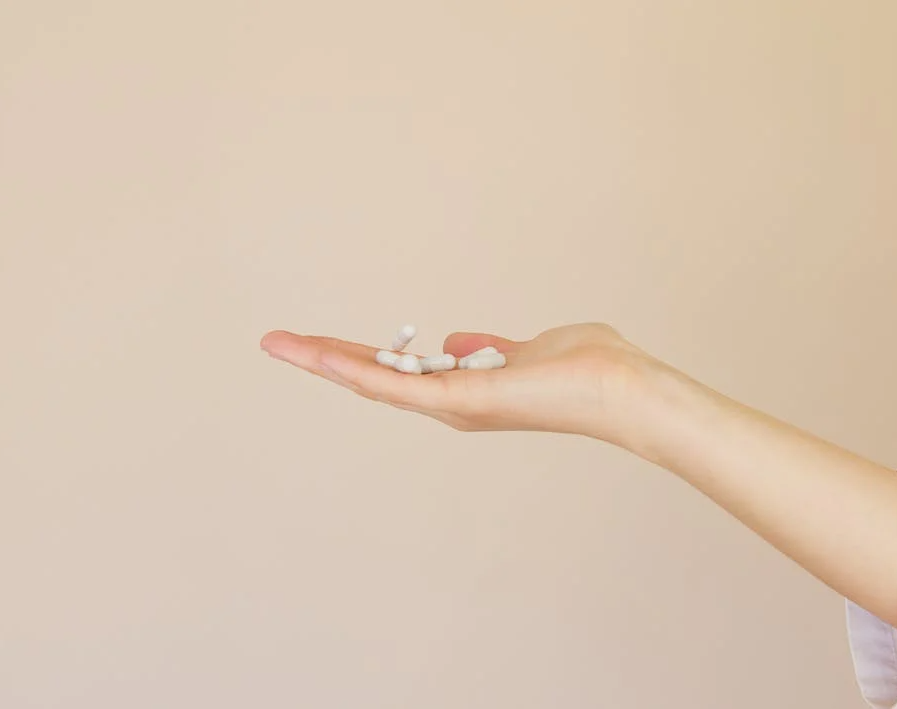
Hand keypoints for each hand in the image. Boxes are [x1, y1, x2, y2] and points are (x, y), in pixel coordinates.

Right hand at [259, 323, 657, 443]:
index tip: (315, 342)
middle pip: (373, 379)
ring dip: (324, 362)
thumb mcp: (523, 350)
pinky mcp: (464, 398)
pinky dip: (359, 370)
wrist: (621, 389)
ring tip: (280, 344)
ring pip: (375, 383)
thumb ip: (487, 350)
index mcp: (462, 391)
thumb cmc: (586, 370)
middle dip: (322, 360)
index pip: (395, 372)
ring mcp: (454, 405)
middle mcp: (450, 404)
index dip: (352, 356)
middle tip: (274, 342)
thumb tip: (457, 341)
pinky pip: (401, 385)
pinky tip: (324, 355)